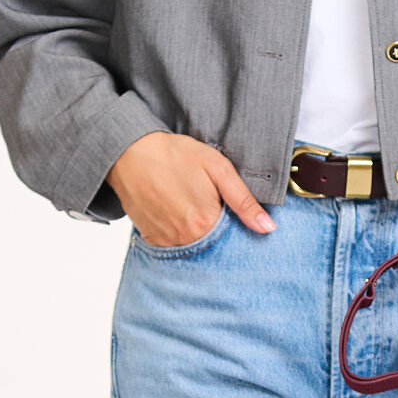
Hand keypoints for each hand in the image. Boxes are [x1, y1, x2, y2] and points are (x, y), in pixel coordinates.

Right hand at [108, 132, 275, 247]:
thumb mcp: (218, 169)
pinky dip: (178, 232)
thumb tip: (268, 228)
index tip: (227, 209)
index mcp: (206, 224)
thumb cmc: (175, 155)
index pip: (233, 239)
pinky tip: (174, 209)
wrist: (129, 152)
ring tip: (187, 203)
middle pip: (213, 245)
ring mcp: (166, 242)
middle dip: (215, 229)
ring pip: (192, 245)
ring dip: (196, 232)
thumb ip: (244, 201)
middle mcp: (185, 239)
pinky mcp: (150, 239)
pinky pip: (173, 244)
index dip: (234, 225)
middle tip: (203, 200)